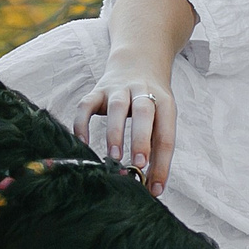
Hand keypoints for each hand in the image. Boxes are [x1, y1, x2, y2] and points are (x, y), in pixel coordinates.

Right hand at [73, 62, 176, 195]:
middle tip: (139, 164)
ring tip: (115, 157)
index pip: (166, 134)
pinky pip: (87, 104)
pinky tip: (83, 142)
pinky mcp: (98, 89)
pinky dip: (83, 122)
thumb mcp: (162, 117)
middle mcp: (142, 92)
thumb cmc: (152, 100)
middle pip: (144, 113)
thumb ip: (155, 147)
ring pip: (117, 107)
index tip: (156, 189)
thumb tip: (150, 185)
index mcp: (164, 102)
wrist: (139, 59)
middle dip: (142, 140)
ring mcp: (119, 89)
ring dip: (116, 132)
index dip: (162, 163)